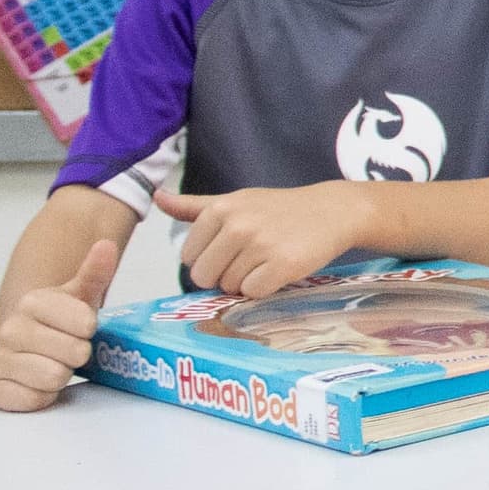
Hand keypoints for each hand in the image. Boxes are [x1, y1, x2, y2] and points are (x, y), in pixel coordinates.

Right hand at [0, 238, 119, 412]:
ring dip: (61, 376)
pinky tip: (37, 383)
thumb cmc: (60, 323)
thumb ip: (95, 272)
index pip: (85, 324)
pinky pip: (34, 399)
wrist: (27, 348)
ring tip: (52, 364)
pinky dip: (43, 396)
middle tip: (67, 350)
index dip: (90, 330)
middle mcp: (10, 329)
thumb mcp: (80, 296)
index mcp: (32, 303)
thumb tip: (107, 245)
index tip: (81, 328)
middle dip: (77, 355)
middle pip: (73, 353)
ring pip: (54, 377)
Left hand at [156, 181, 378, 298]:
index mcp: (220, 210)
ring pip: (229, 287)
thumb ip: (193, 206)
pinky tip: (279, 270)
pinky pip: (253, 293)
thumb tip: (155, 197)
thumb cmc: (279, 209)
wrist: (332, 211)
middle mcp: (237, 226)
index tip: (234, 248)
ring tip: (267, 261)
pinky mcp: (282, 265)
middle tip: (250, 259)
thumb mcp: (235, 201)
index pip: (189, 257)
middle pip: (205, 276)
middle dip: (224, 275)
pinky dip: (265, 288)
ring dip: (246, 282)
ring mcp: (260, 245)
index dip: (210, 259)